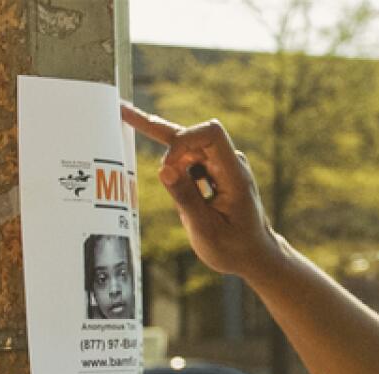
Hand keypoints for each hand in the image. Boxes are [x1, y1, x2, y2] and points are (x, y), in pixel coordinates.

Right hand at [120, 102, 281, 280]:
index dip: (183, 141)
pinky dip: (173, 166)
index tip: (166, 166)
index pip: (211, 134)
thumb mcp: (206, 229)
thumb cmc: (234, 247)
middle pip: (194, 135)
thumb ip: (186, 198)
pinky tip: (166, 176)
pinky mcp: (215, 173)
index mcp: (234, 175)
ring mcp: (224, 167)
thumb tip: (163, 168)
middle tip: (124, 113)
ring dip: (168, 156)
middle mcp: (231, 164)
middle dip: (161, 134)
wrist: (254, 255)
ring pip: (189, 147)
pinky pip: (190, 160)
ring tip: (152, 159)